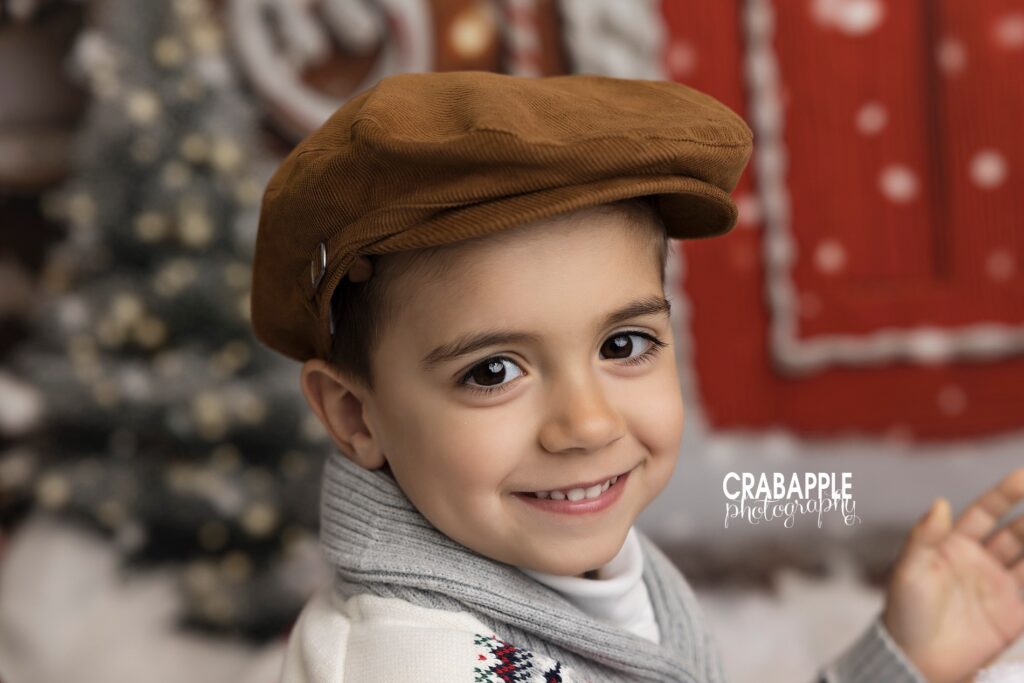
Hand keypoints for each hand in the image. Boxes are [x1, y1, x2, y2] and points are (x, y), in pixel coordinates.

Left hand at [882, 468, 1023, 682]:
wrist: (916, 660)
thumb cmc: (905, 613)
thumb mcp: (909, 571)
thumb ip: (924, 537)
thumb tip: (940, 502)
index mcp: (954, 545)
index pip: (986, 512)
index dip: (1005, 494)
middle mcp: (980, 561)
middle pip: (1017, 531)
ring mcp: (1000, 586)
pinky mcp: (1014, 615)